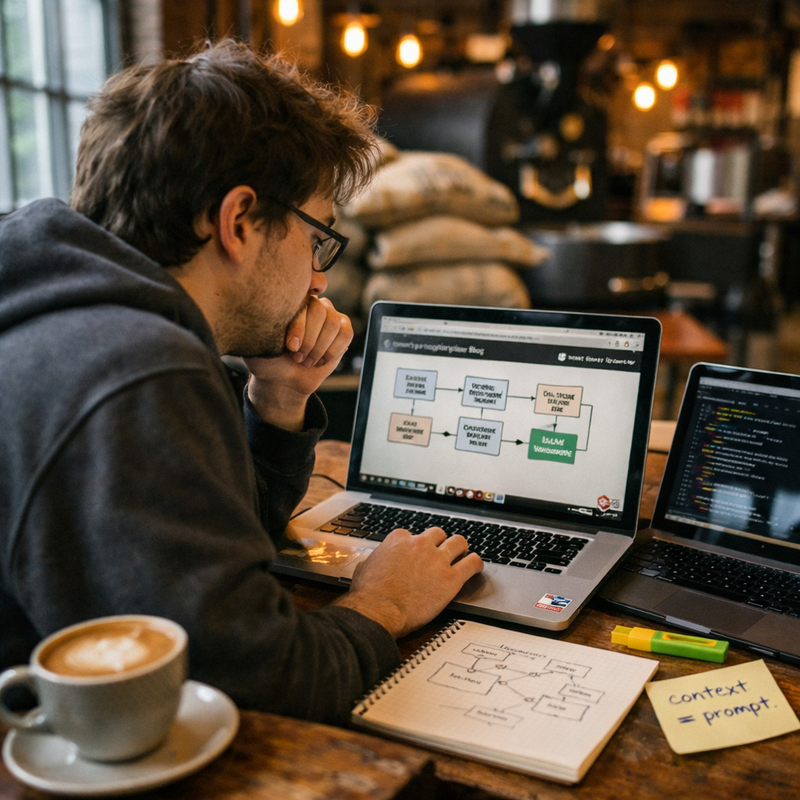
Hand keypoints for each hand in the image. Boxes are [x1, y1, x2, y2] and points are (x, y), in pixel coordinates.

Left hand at [244, 296, 352, 429]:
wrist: (282, 380)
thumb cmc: (268, 359)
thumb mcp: (256, 341)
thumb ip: (260, 323)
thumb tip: (261, 304)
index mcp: (289, 301)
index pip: (302, 300)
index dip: (299, 326)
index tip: (290, 346)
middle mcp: (310, 303)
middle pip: (320, 311)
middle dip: (309, 340)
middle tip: (296, 356)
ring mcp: (328, 315)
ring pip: (333, 324)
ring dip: (318, 348)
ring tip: (306, 359)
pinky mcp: (342, 330)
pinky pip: (345, 334)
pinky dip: (332, 351)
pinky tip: (320, 359)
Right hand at [334, 528, 483, 637]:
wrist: (378, 611)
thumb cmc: (369, 594)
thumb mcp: (365, 568)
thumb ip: (374, 559)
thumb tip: (373, 560)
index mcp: (399, 539)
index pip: (415, 535)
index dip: (418, 546)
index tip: (419, 554)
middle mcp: (420, 544)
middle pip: (439, 534)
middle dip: (441, 543)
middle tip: (442, 554)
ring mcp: (437, 559)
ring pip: (459, 542)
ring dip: (461, 549)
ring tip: (463, 556)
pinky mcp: (451, 578)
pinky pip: (472, 563)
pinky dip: (476, 564)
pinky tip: (475, 569)